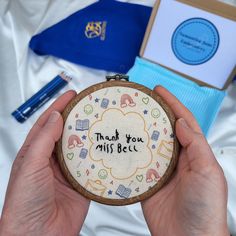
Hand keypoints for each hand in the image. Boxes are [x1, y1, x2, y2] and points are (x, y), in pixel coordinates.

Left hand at [0, 91, 89, 235]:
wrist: (39, 235)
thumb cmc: (25, 204)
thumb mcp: (30, 166)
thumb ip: (43, 141)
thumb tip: (55, 117)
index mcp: (36, 152)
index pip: (49, 123)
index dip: (60, 107)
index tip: (71, 96)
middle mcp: (52, 159)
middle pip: (68, 132)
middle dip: (78, 118)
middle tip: (90, 108)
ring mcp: (68, 170)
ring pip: (82, 147)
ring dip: (90, 136)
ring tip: (101, 125)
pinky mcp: (81, 181)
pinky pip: (92, 165)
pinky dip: (99, 157)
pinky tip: (105, 150)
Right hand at [142, 87, 228, 235]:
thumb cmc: (205, 209)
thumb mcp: (207, 172)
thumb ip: (196, 146)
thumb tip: (183, 123)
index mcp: (193, 154)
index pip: (182, 122)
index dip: (172, 104)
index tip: (160, 92)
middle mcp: (176, 159)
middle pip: (162, 130)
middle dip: (153, 114)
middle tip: (140, 102)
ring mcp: (160, 170)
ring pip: (148, 145)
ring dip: (139, 132)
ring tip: (128, 120)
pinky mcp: (147, 181)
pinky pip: (137, 164)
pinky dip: (130, 155)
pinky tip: (123, 147)